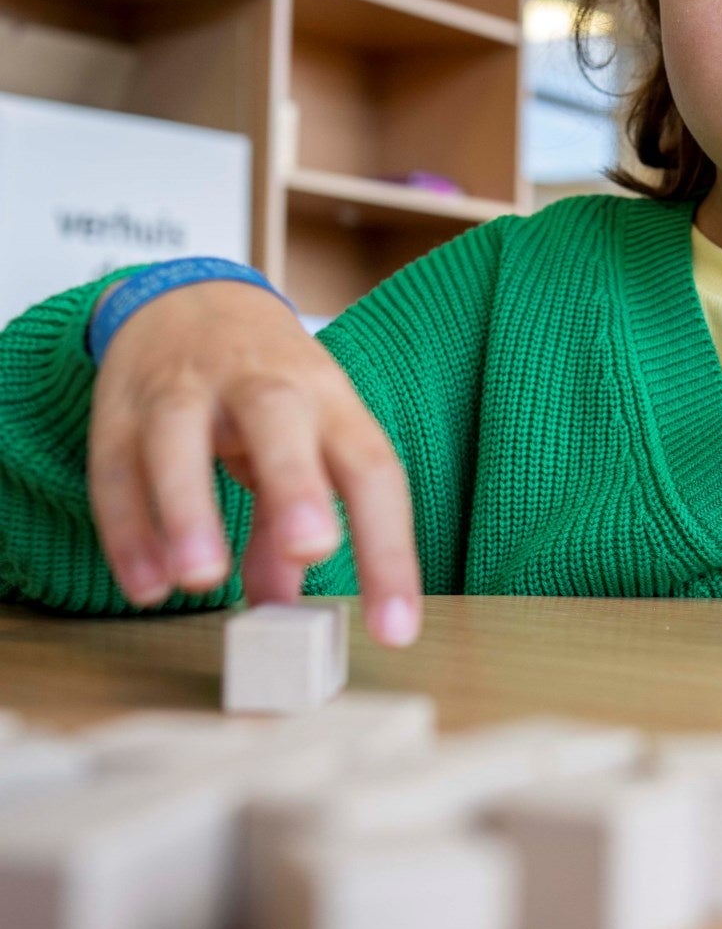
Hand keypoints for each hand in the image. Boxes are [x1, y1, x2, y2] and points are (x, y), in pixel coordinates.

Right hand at [87, 280, 422, 645]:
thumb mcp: (306, 441)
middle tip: (312, 550)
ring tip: (200, 579)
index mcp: (329, 400)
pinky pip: (117, 466)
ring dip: (190, 508)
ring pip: (181, 435)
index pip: (372, 471)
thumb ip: (292, 523)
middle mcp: (263, 385)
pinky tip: (146, 584)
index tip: (397, 630)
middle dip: (297, 484)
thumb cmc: (269, 389)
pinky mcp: (121, 407)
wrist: (192, 299)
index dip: (389, 550)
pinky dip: (128, 526)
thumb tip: (284, 604)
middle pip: (281, 420)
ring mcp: (187, 390)